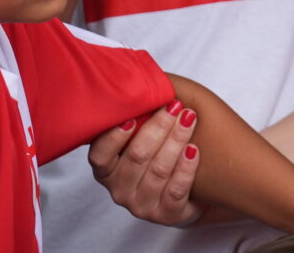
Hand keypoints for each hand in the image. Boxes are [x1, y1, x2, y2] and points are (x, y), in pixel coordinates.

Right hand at [89, 102, 202, 226]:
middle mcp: (120, 189)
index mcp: (108, 169)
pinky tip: (194, 149)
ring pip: (158, 171)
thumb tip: (135, 77)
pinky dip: (186, 167)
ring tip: (189, 118)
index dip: (114, 137)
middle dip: (156, 128)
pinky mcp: (167, 215)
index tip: (132, 117)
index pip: (100, 156)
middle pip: (136, 158)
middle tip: (174, 106)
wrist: (194, 187)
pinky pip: (176, 190)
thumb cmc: (164, 150)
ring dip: (175, 141)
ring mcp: (142, 205)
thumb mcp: (148, 130)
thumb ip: (140, 109)